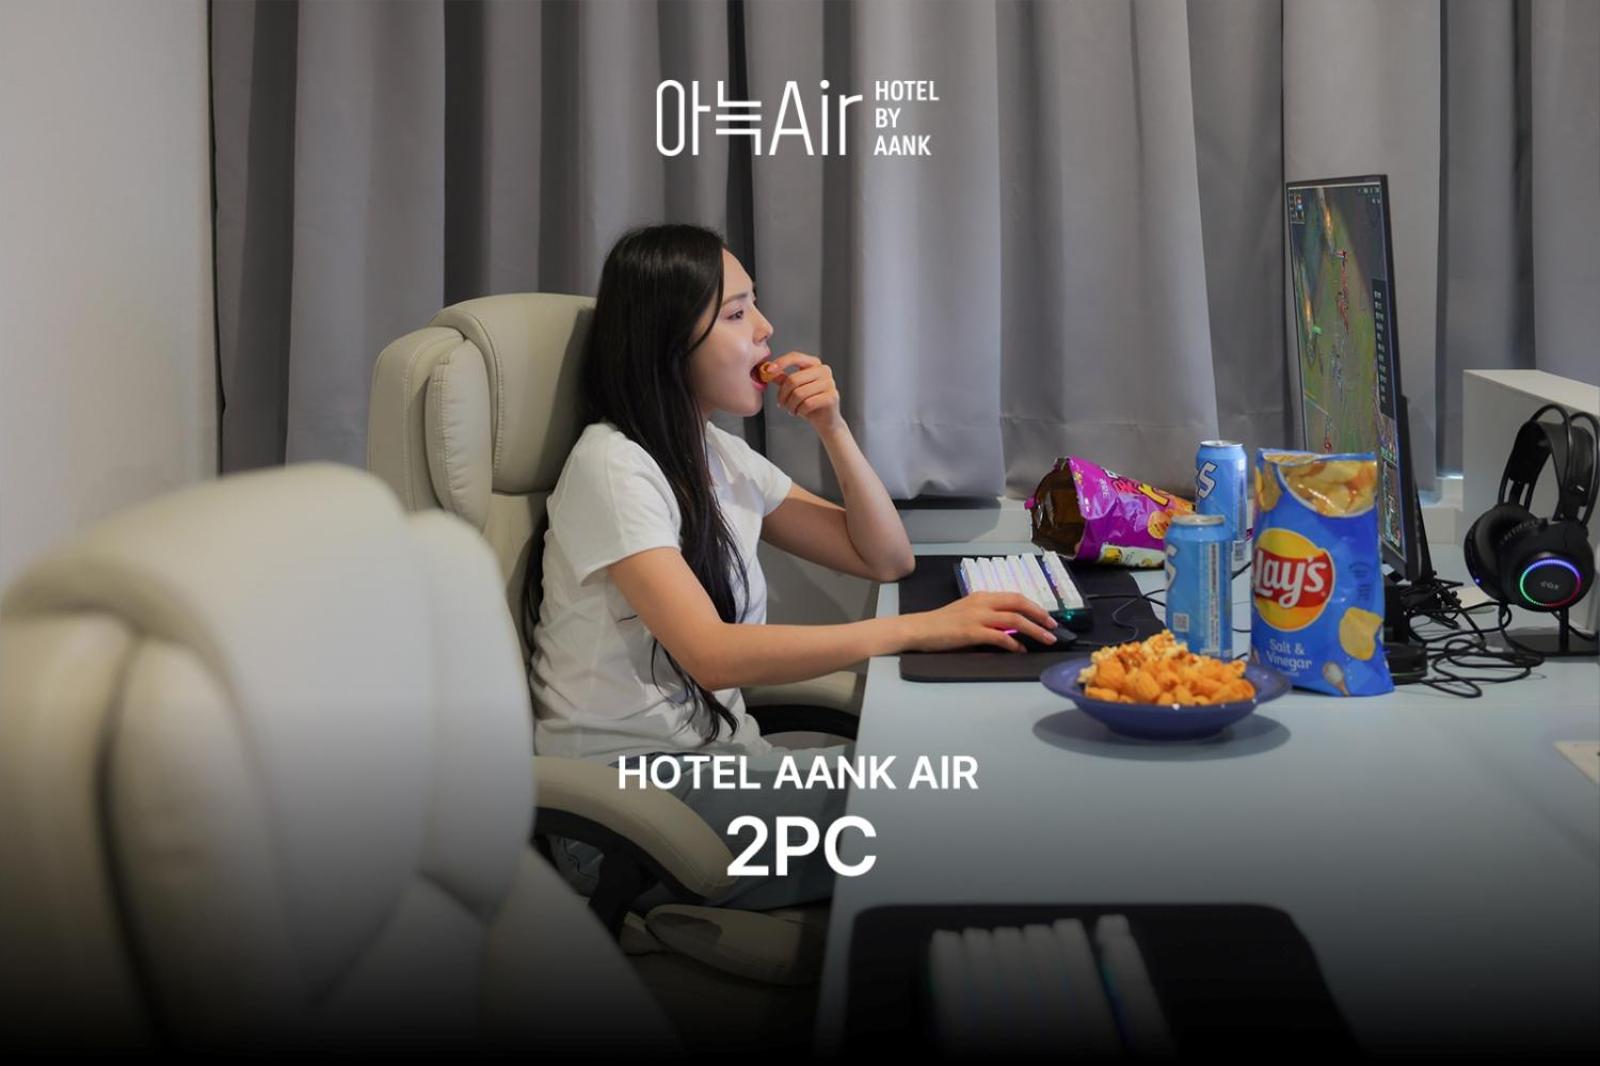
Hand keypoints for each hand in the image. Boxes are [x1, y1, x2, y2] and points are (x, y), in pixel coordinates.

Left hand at [769, 352, 843, 433]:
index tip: (768, 371)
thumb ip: (782, 378)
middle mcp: (824, 370)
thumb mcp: (793, 388)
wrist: (826, 420)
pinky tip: (800, 412)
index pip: (795, 357)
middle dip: (783, 394)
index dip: (780, 363)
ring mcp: (829, 383)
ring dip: (790, 405)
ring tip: (791, 409)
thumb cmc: (809, 402)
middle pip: (793, 379)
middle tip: (781, 403)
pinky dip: (800, 410)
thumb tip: (767, 370)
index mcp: (814, 364)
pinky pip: (808, 404)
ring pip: (799, 393)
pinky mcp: (832, 397)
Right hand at [899, 592, 1059, 653]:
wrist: (919, 629)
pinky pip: (1000, 637)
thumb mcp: (967, 612)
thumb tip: (1010, 627)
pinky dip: (1014, 643)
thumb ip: (988, 616)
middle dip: (1040, 615)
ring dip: (1034, 630)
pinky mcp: (972, 632)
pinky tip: (1021, 650)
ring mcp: (978, 617)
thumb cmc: (942, 624)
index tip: (1046, 616)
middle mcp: (982, 603)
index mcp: (982, 596)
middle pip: (1019, 604)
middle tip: (1054, 626)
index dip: (1034, 606)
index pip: (1015, 596)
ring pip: (1015, 620)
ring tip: (1047, 639)